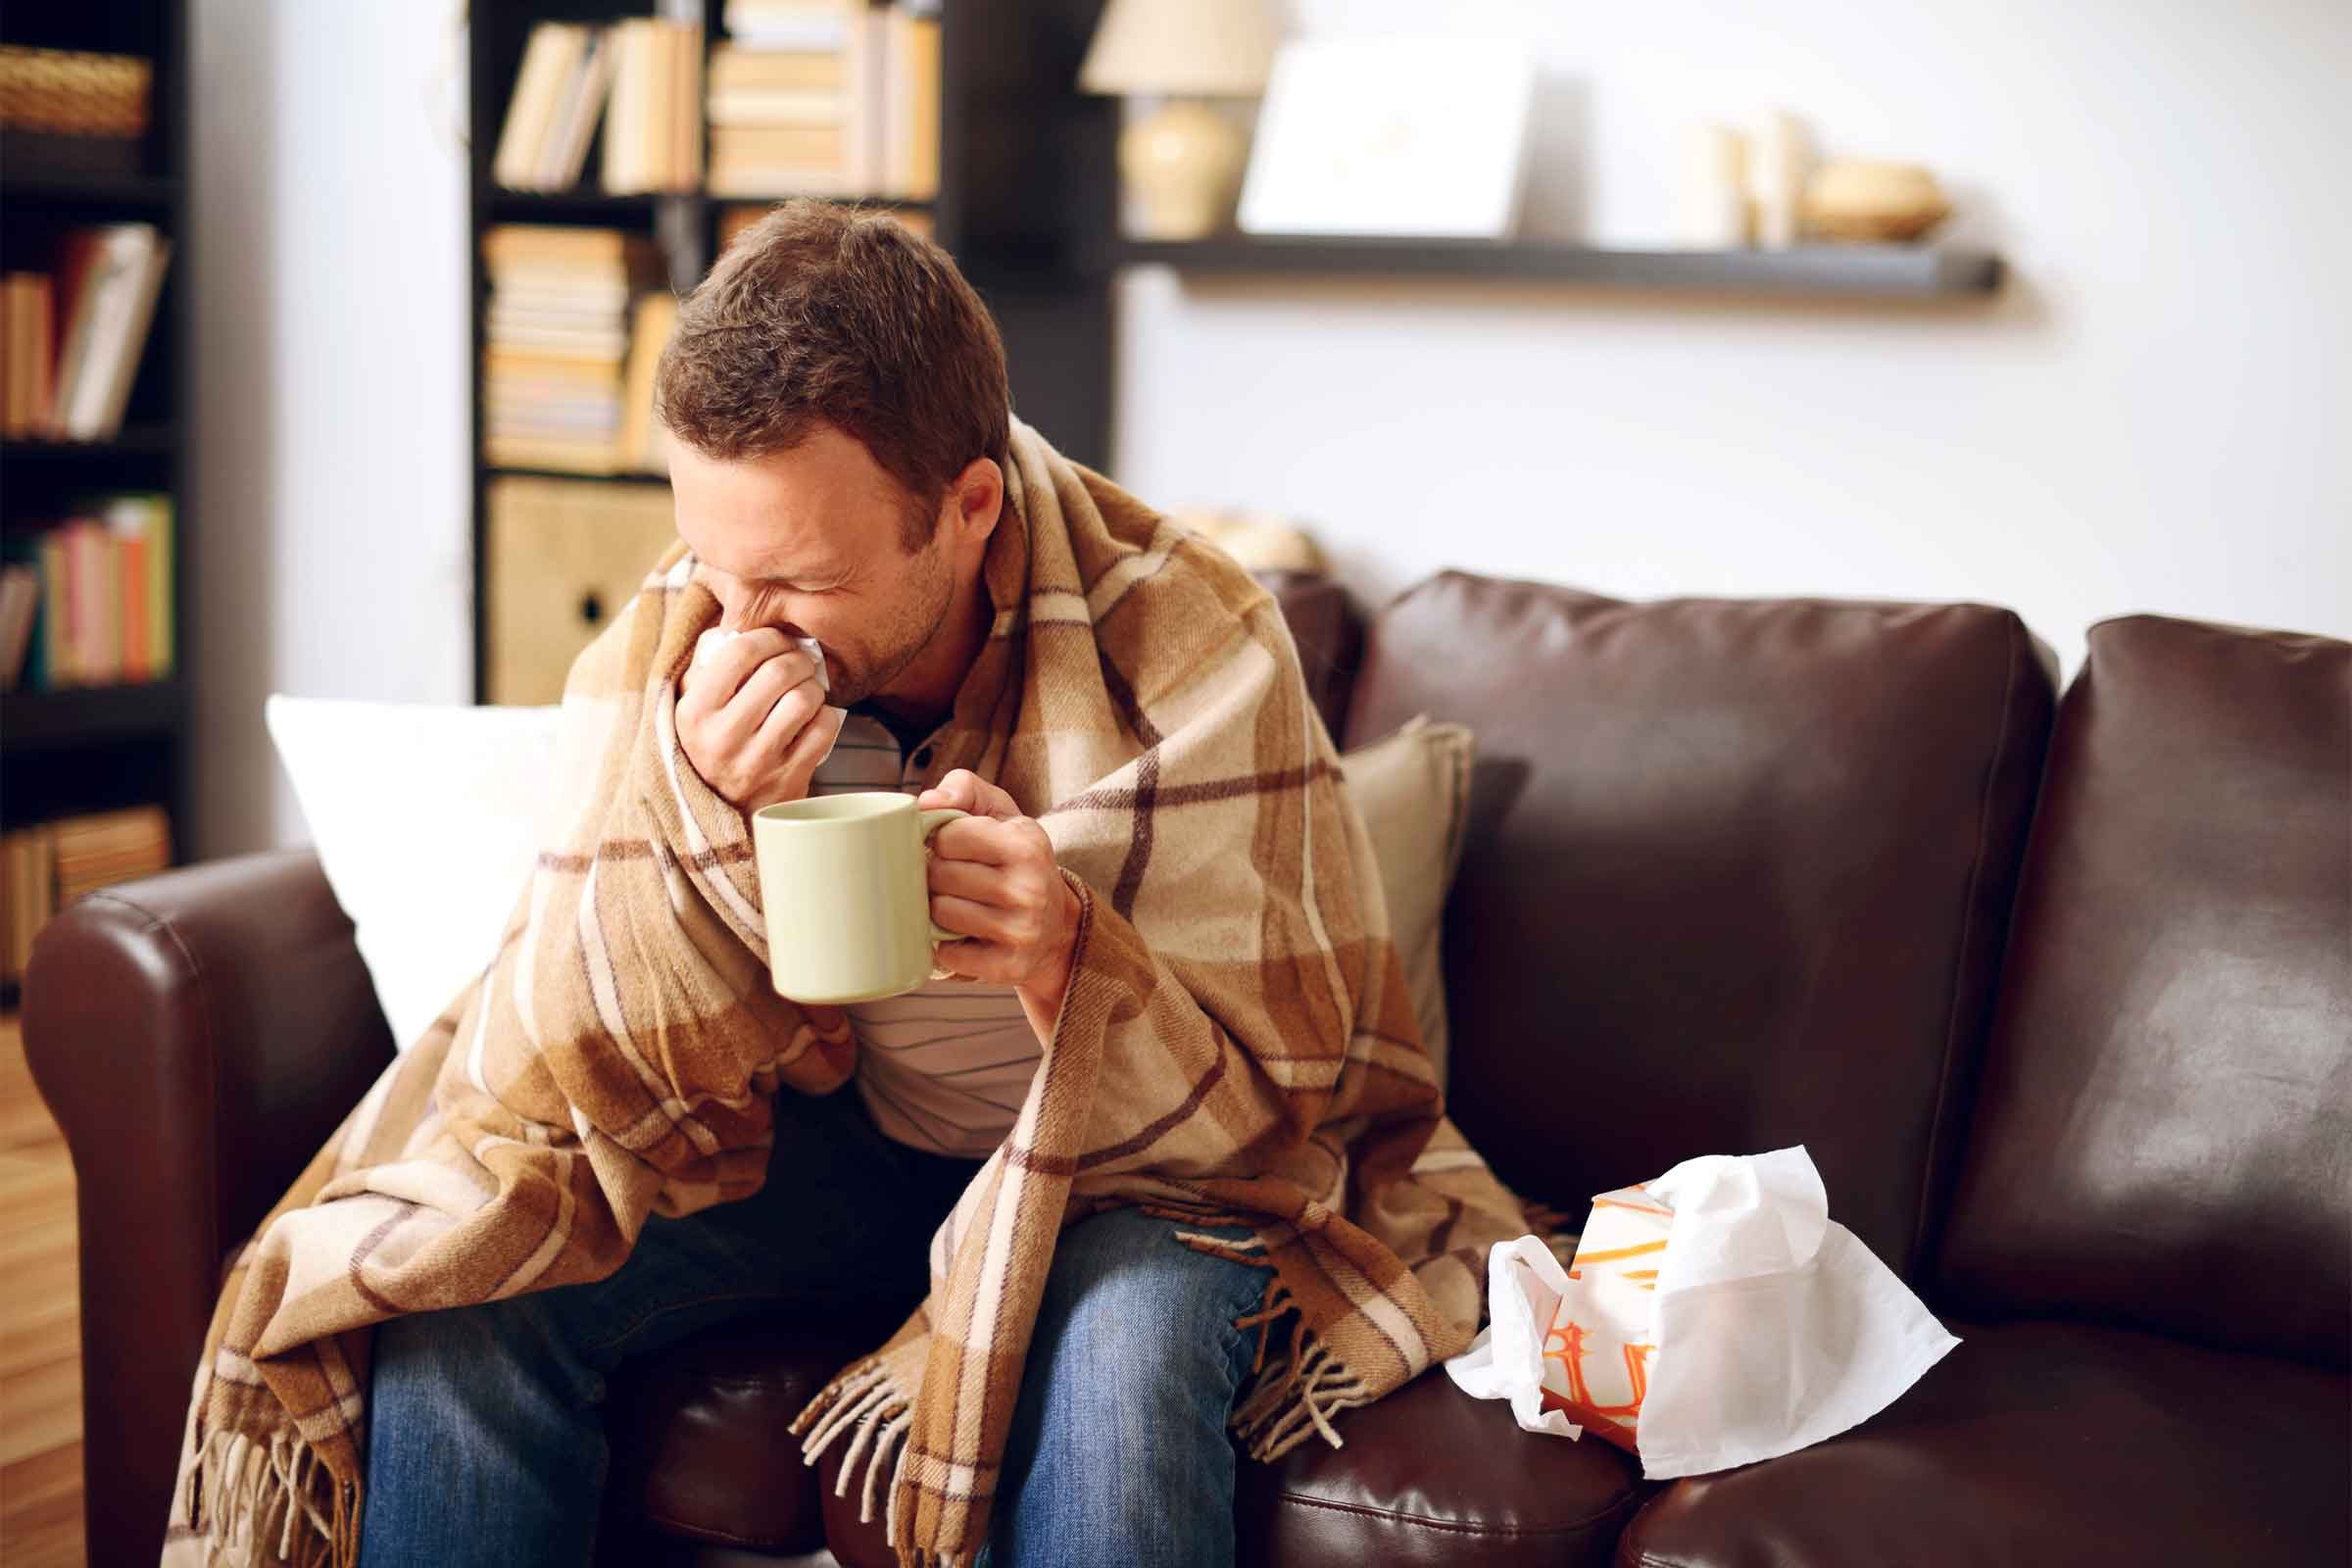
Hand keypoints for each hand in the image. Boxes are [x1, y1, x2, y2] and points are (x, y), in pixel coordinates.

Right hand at [675, 627, 844, 816]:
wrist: (722, 814)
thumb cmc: (712, 743)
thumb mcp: (692, 705)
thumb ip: (707, 662)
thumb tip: (737, 620)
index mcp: (694, 713)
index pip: (738, 653)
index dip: (767, 637)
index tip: (776, 641)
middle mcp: (722, 738)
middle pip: (778, 672)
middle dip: (797, 659)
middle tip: (799, 662)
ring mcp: (757, 762)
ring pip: (804, 699)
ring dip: (812, 687)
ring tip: (804, 690)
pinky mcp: (789, 780)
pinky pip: (824, 729)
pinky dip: (825, 716)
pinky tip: (812, 719)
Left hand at [919, 770, 1081, 1027]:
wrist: (1058, 928)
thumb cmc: (1016, 861)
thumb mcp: (1002, 814)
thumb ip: (965, 789)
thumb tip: (927, 803)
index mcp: (1025, 845)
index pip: (948, 836)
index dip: (941, 840)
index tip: (952, 847)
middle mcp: (1029, 888)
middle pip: (939, 875)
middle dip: (936, 875)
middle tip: (952, 879)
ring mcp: (1021, 931)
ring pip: (940, 913)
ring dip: (938, 910)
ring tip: (957, 905)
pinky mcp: (1008, 967)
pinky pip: (949, 955)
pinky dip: (946, 947)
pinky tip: (961, 937)